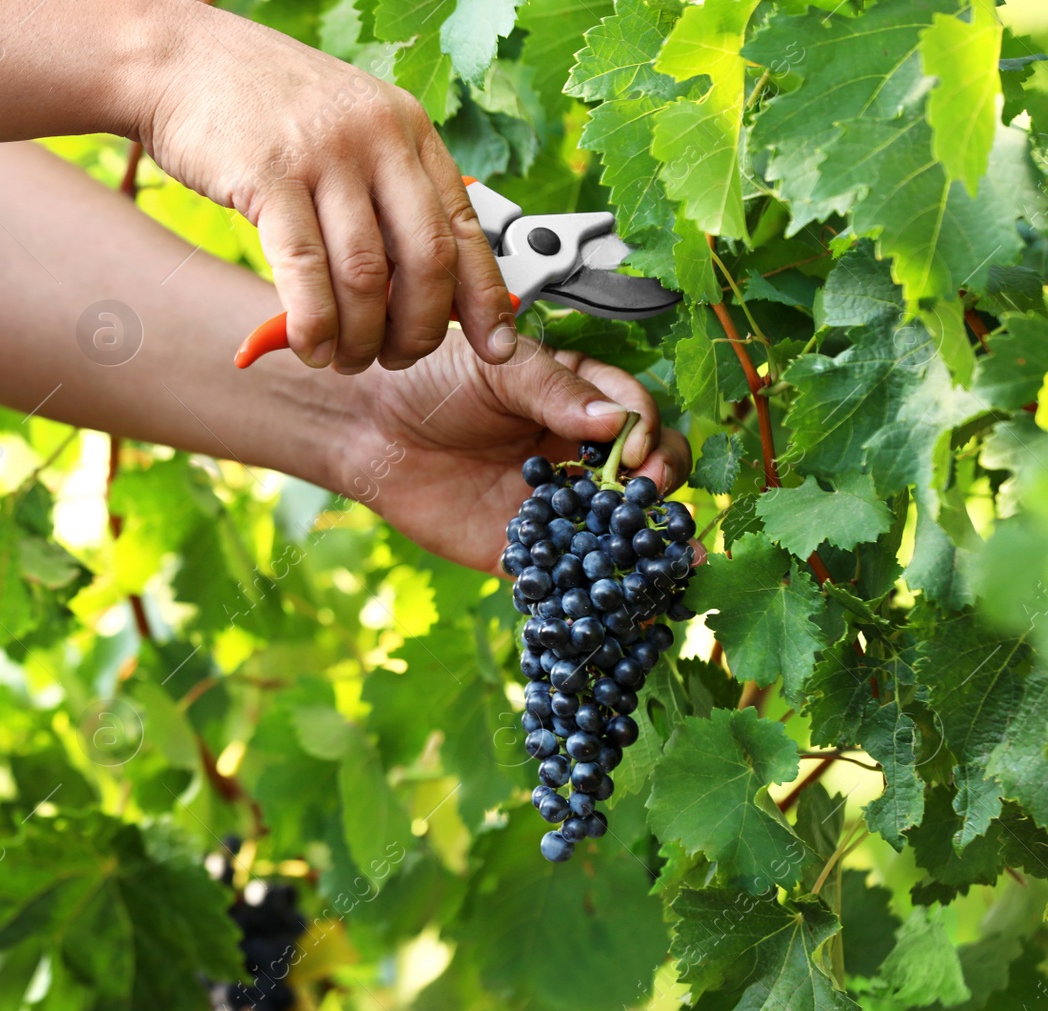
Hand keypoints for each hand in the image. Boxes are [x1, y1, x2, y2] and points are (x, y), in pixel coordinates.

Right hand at [139, 4, 515, 373]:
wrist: (183, 59)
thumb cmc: (264, 108)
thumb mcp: (349, 132)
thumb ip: (388, 193)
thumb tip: (425, 283)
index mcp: (409, 129)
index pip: (467, 226)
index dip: (485, 297)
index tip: (495, 346)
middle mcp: (378, 137)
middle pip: (427, 261)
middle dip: (417, 331)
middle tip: (394, 358)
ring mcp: (325, 155)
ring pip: (366, 276)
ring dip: (359, 338)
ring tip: (343, 359)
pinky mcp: (269, 176)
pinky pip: (305, 271)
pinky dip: (313, 324)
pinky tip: (309, 346)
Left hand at [337, 331, 693, 572]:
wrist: (369, 427)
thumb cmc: (433, 381)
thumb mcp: (499, 369)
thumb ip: (556, 391)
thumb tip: (618, 422)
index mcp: (581, 400)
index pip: (636, 413)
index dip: (644, 430)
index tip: (632, 448)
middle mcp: (579, 455)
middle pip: (645, 471)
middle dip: (660, 480)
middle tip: (650, 489)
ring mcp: (557, 506)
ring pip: (618, 528)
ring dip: (651, 545)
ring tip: (678, 557)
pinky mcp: (526, 551)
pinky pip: (568, 574)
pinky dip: (598, 591)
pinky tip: (634, 605)